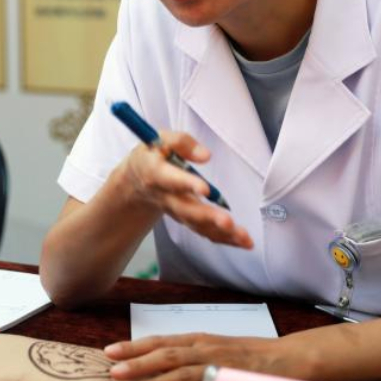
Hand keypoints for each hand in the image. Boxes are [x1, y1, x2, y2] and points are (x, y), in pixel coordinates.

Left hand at [104, 334, 300, 380]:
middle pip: (165, 353)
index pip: (162, 340)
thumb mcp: (217, 348)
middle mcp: (206, 349)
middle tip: (111, 367)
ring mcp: (218, 367)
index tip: (111, 349)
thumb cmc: (253, 355)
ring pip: (179, 374)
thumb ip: (192, 355)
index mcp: (200, 339)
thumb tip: (162, 364)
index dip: (135, 345)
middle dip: (136, 361)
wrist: (293, 358)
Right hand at [117, 132, 251, 248]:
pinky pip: (205, 232)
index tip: (206, 189)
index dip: (187, 184)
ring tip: (244, 238)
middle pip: (186, 210)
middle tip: (228, 222)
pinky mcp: (187, 220)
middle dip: (208, 217)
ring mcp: (176, 212)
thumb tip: (206, 156)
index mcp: (156, 173)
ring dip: (221, 233)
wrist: (136, 180)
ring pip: (198, 225)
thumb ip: (181, 142)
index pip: (171, 180)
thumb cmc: (153, 154)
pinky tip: (244, 242)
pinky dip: (225, 239)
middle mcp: (166, 197)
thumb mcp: (160, 139)